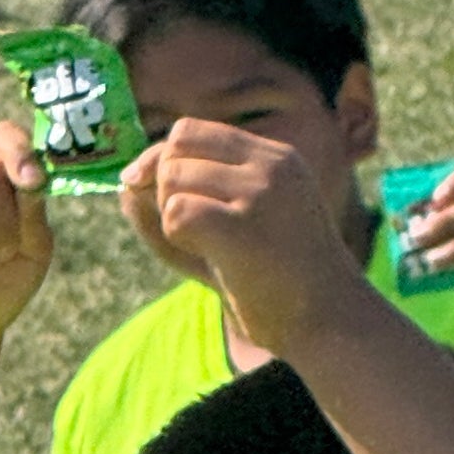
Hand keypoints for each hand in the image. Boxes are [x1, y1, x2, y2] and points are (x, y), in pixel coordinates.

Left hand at [126, 119, 369, 354]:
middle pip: (174, 150)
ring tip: (206, 249)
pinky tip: (208, 258)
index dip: (161, 161)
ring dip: (171, 218)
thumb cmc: (280, 284)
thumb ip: (184, 201)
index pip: (191, 131)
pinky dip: (176, 240)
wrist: (328, 323)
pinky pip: (176, 214)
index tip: (154, 196)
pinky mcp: (244, 227)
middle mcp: (269, 165)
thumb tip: (125, 184)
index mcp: (275, 157)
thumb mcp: (237, 228)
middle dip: (162, 189)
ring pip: (171, 181)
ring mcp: (259, 193)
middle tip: (187, 230)